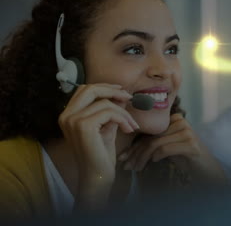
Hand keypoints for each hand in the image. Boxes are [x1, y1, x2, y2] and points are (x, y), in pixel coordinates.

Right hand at [58, 83, 138, 208]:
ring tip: (132, 125)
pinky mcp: (84, 126)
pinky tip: (129, 130)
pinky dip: (123, 119)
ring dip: (124, 112)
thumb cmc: (101, 154)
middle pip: (90, 89)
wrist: (98, 175)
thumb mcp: (106, 127)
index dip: (104, 87)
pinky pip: (110, 112)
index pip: (84, 90)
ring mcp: (73, 120)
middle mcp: (66, 116)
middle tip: (129, 98)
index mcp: (68, 115)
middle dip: (113, 91)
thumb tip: (121, 95)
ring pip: (105, 103)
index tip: (122, 92)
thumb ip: (111, 110)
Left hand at [118, 113, 224, 182]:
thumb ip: (153, 143)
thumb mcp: (167, 147)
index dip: (134, 145)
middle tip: (126, 166)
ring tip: (136, 169)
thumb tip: (126, 152)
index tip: (122, 158)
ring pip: (156, 143)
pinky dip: (157, 156)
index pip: (149, 132)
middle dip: (136, 153)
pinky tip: (153, 162)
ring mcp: (187, 132)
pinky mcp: (191, 144)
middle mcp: (181, 122)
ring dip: (143, 158)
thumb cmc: (184, 157)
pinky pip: (166, 149)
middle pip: (151, 137)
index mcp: (174, 119)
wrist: (206, 168)